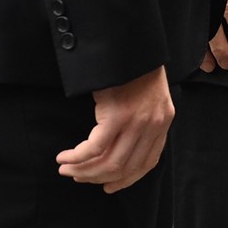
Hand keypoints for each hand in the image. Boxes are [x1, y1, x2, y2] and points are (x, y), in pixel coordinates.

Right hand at [55, 66, 174, 192]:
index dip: (126, 180)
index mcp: (163, 121)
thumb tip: (122, 142)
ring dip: (85, 171)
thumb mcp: (148, 94)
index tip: (108, 187)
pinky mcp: (116, 115)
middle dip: (98, 177)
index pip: (147, 163)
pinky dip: (77, 157)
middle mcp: (152, 125)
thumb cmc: (133, 63)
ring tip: (66, 169)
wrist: (130, 40)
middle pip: (125, 167)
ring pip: (109, 163)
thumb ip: (143, 117)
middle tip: (78, 177)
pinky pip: (94, 148)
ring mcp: (136, 122)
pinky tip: (65, 157)